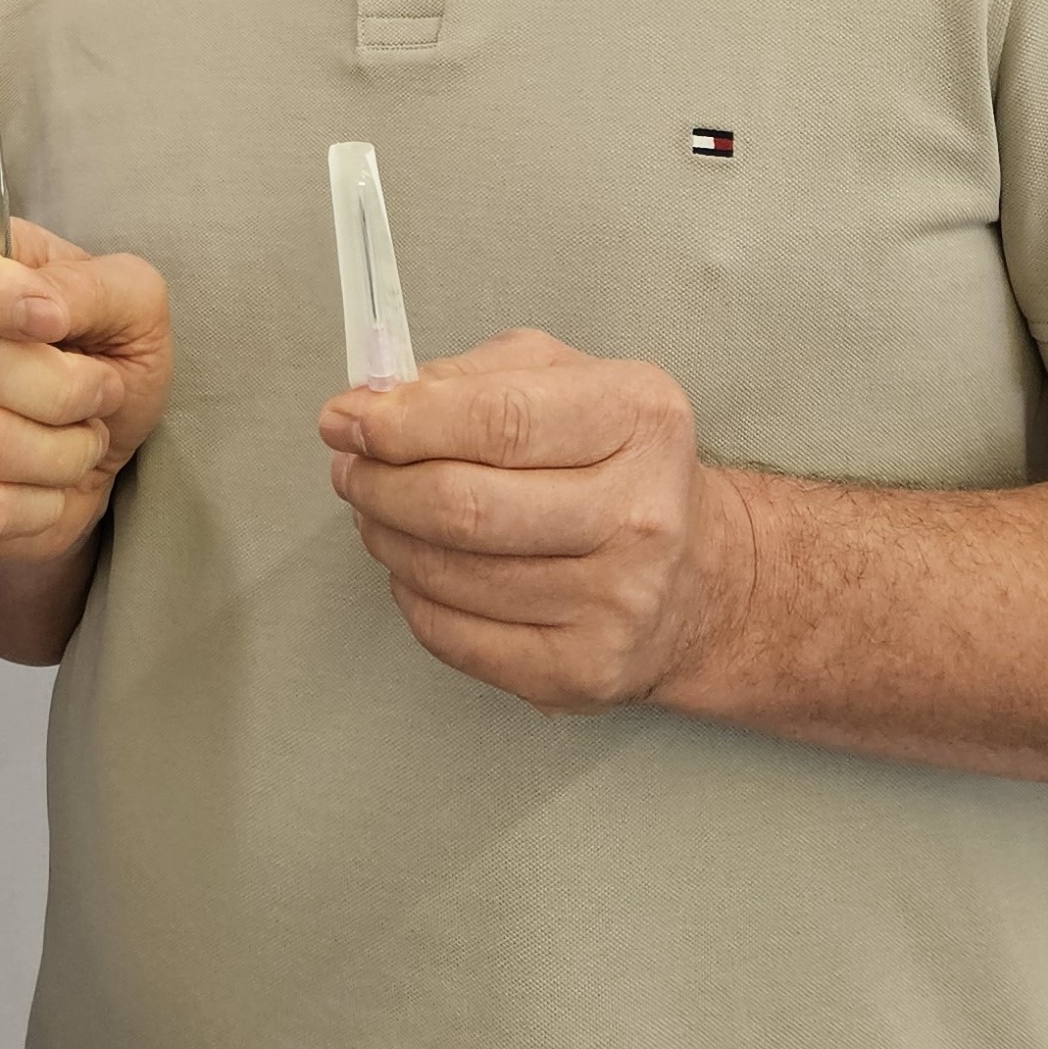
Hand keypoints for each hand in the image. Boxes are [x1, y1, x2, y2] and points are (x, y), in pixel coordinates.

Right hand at [0, 215, 171, 565]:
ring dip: (63, 454)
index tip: (57, 324)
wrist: (105, 437)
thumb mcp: (132, 302)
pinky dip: (42, 507)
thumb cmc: (114, 352)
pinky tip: (57, 485)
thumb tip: (40, 310)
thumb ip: (90, 288)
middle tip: (103, 393)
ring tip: (84, 440)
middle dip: (61, 392)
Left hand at [318, 328, 749, 712]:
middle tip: (352, 468)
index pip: (497, 420)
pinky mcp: (584, 671)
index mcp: (638, 418)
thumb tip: (370, 403)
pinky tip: (417, 565)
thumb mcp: (562, 380)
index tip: (347, 420)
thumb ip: (468, 377)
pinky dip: (411, 594)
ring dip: (386, 536)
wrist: (701, 577)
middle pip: (464, 505)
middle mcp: (639, 515)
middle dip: (379, 483)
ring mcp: (617, 603)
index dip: (402, 422)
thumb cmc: (613, 461)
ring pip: (448, 573)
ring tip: (377, 510)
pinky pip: (453, 636)